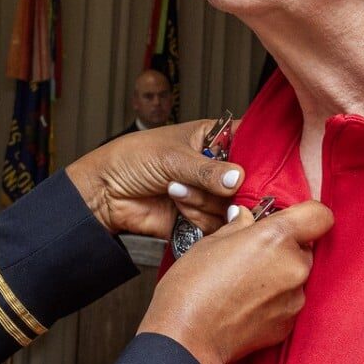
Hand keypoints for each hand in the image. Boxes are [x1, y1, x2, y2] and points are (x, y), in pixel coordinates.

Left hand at [65, 119, 243, 239]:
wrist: (105, 193)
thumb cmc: (131, 159)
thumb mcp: (170, 157)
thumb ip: (206, 170)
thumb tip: (237, 178)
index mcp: (212, 138)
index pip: (250, 143)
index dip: (258, 156)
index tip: (252, 168)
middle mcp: (216, 167)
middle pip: (247, 182)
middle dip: (228, 188)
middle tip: (212, 186)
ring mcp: (209, 194)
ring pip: (231, 206)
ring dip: (203, 202)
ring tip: (176, 191)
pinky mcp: (200, 217)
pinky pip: (217, 225)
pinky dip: (198, 219)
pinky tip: (178, 209)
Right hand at [139, 201, 333, 363]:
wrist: (186, 338)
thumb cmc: (191, 289)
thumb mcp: (211, 243)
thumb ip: (239, 227)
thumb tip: (247, 219)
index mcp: (276, 238)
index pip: (319, 216)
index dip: (307, 215)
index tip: (292, 219)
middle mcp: (294, 267)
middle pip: (305, 248)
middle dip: (284, 248)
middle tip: (253, 255)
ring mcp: (295, 299)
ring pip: (296, 276)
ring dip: (278, 275)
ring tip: (244, 284)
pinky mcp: (290, 323)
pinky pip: (288, 302)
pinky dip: (273, 300)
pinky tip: (246, 304)